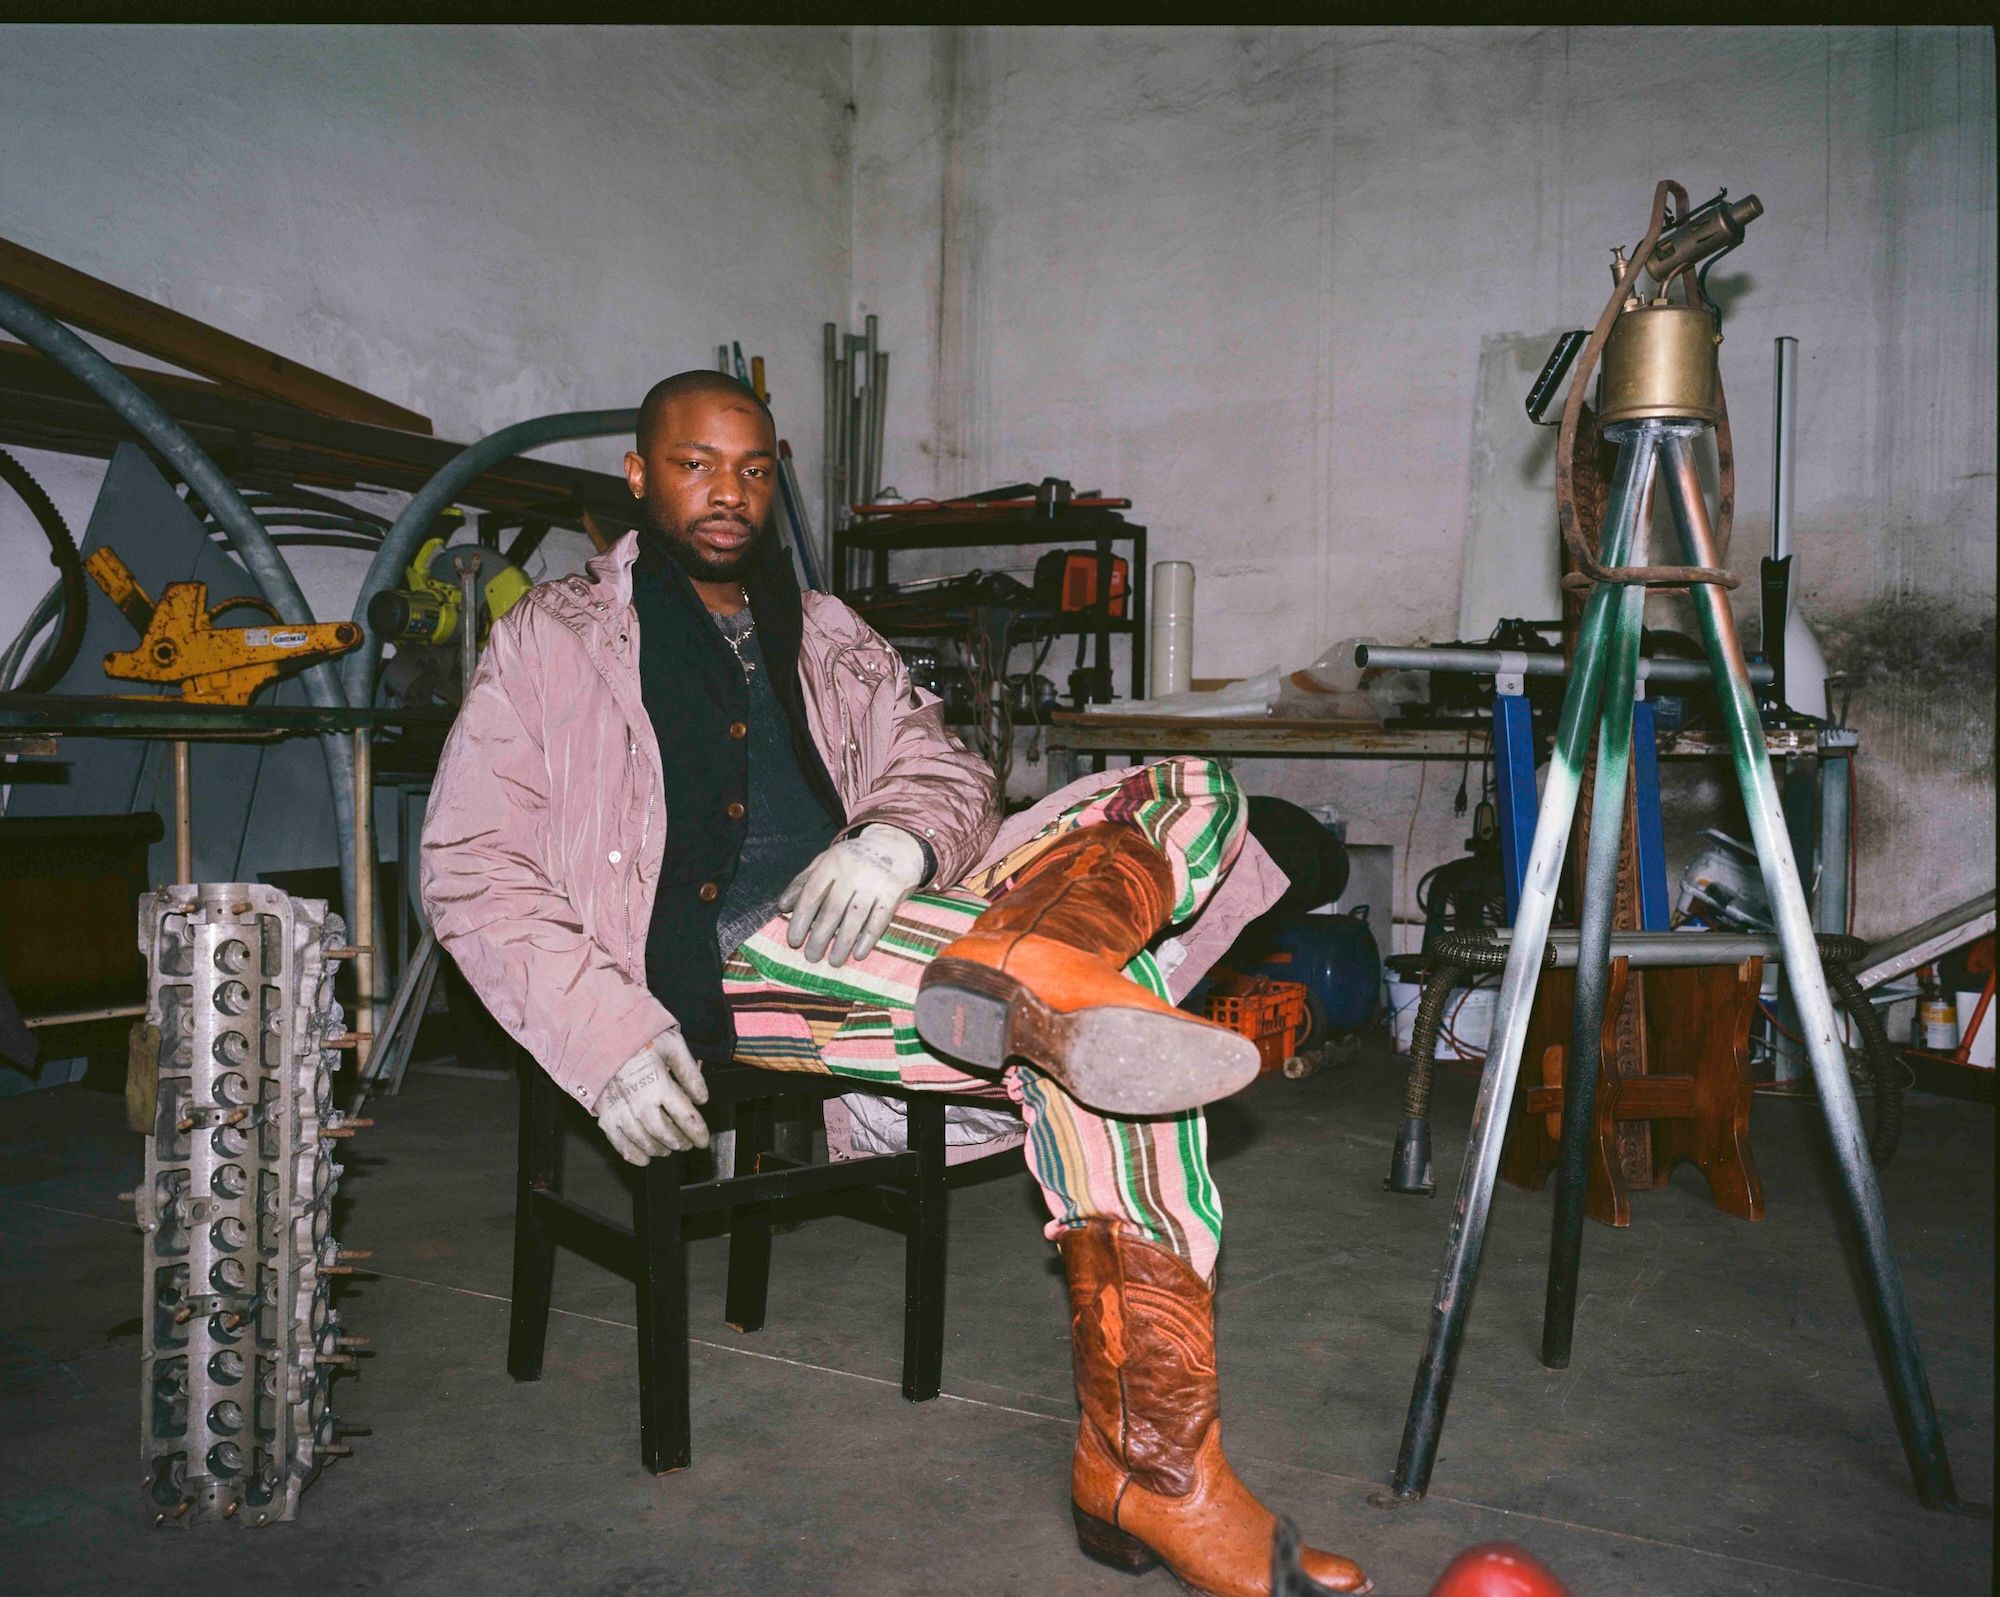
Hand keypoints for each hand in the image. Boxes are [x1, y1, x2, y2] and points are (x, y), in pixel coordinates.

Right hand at [593, 1029, 709, 1164]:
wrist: (601, 1036)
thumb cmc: (638, 1039)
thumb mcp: (673, 1046)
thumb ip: (690, 1073)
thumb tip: (702, 1098)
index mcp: (659, 1084)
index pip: (685, 1117)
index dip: (698, 1132)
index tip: (703, 1140)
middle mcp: (639, 1102)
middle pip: (665, 1133)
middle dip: (680, 1142)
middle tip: (687, 1143)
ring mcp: (620, 1111)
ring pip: (644, 1142)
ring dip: (660, 1149)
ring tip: (668, 1148)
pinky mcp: (605, 1115)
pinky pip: (619, 1144)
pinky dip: (633, 1155)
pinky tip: (645, 1158)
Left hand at [777, 824, 926, 966]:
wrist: (897, 843)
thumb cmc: (855, 858)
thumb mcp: (827, 860)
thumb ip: (804, 881)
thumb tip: (783, 906)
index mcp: (833, 862)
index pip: (812, 894)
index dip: (801, 919)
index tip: (794, 940)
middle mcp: (853, 871)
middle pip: (832, 910)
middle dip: (820, 937)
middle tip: (811, 956)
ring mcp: (875, 882)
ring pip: (854, 918)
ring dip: (842, 944)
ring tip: (834, 961)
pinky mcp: (894, 892)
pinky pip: (879, 920)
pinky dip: (868, 939)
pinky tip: (859, 954)